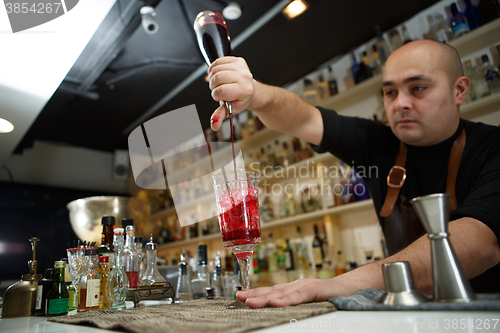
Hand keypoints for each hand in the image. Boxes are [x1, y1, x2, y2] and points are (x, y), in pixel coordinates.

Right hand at [208, 56, 253, 130]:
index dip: (216, 95)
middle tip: (219, 90)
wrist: (251, 90)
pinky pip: (217, 61)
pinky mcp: (238, 60)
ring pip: (215, 69)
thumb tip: (214, 125)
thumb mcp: (231, 110)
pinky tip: (219, 75)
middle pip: (217, 78)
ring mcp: (241, 67)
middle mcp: (245, 77)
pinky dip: (214, 69)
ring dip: (212, 77)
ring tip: (219, 83)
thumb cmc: (240, 100)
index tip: (221, 97)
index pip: (221, 91)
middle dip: (213, 86)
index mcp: (244, 90)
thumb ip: (221, 116)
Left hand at [236, 278, 353, 307]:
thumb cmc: (331, 295)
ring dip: (265, 297)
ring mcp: (306, 286)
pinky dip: (288, 299)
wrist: (353, 287)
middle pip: (272, 291)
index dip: (255, 293)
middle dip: (254, 295)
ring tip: (250, 301)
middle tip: (238, 298)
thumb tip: (276, 308)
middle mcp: (297, 285)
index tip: (240, 296)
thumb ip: (294, 303)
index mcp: (294, 288)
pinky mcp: (317, 290)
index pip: (271, 290)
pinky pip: (300, 296)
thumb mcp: (308, 300)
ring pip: (283, 293)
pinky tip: (277, 302)